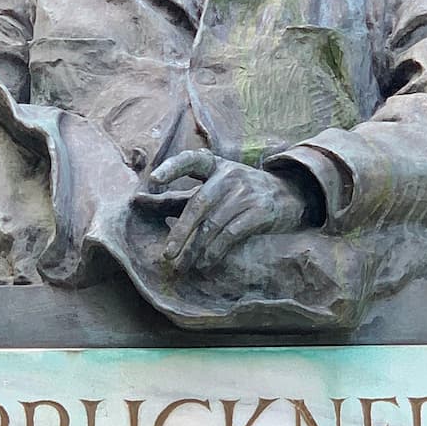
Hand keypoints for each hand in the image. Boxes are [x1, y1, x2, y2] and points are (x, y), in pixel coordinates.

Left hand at [148, 150, 310, 272]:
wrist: (289, 195)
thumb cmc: (239, 193)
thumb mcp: (210, 188)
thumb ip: (175, 196)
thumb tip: (136, 201)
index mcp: (214, 165)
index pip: (191, 160)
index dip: (172, 168)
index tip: (154, 180)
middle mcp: (230, 175)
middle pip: (198, 204)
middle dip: (180, 232)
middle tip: (167, 255)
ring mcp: (246, 192)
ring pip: (213, 224)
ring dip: (196, 248)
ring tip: (184, 265)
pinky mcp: (260, 211)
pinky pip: (231, 234)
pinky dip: (216, 251)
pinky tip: (206, 263)